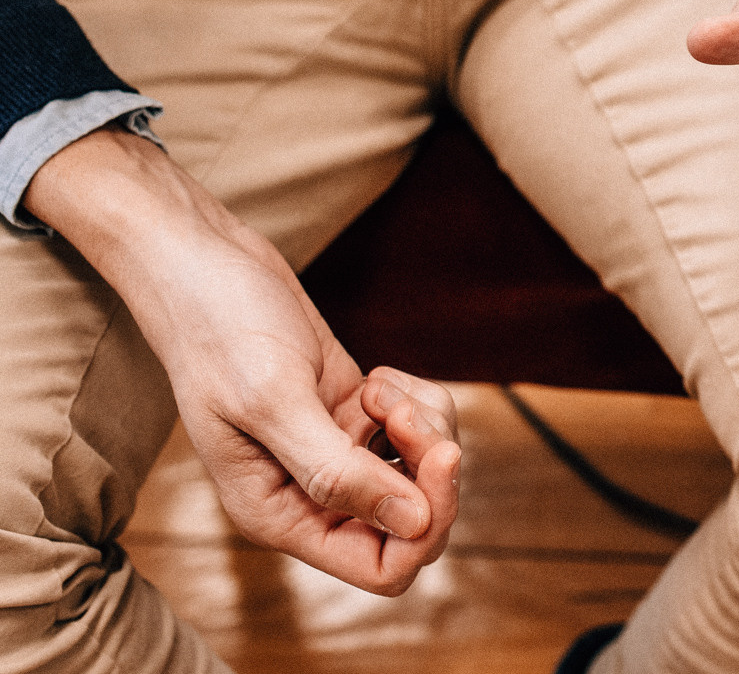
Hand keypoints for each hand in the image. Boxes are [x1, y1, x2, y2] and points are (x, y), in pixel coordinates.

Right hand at [23, 129, 460, 595]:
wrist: (206, 265)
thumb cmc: (221, 330)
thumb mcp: (274, 402)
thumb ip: (338, 473)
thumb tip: (413, 521)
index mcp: (280, 515)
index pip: (382, 567)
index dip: (425, 526)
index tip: (436, 458)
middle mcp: (310, 497)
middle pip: (414, 522)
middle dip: (430, 469)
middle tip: (406, 412)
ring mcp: (337, 456)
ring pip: (424, 471)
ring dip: (424, 425)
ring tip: (379, 385)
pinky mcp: (354, 417)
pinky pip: (418, 430)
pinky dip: (416, 400)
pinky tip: (377, 376)